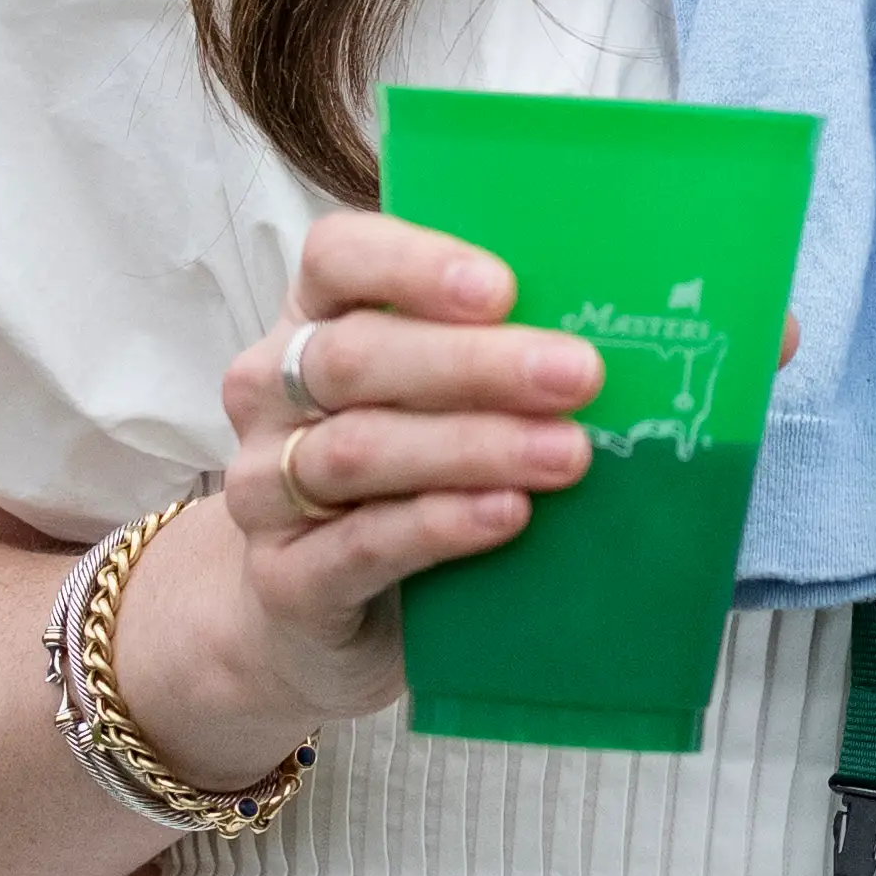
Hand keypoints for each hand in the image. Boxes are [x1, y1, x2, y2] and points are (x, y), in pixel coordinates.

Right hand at [122, 211, 596, 768]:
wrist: (327, 618)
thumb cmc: (406, 478)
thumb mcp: (442, 400)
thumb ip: (493, 350)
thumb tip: (612, 320)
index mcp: (314, 319)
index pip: (338, 257)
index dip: (415, 266)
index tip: (504, 289)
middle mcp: (270, 393)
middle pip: (358, 356)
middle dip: (476, 364)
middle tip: (577, 375)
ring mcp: (262, 487)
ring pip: (360, 450)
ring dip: (473, 447)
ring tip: (567, 454)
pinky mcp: (283, 579)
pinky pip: (361, 543)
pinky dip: (439, 524)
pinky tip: (506, 515)